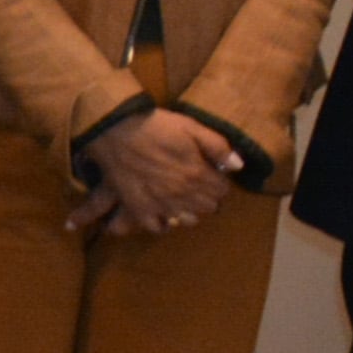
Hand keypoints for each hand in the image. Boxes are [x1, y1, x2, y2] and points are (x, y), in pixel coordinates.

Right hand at [70, 108, 245, 235]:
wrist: (113, 130)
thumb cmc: (155, 126)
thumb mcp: (191, 127)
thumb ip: (218, 146)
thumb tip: (238, 166)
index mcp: (197, 174)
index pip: (222, 190)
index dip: (218, 181)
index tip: (210, 173)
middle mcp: (182, 194)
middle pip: (208, 207)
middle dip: (207, 196)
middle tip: (197, 184)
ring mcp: (160, 203)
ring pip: (188, 220)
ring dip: (189, 210)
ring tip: (181, 199)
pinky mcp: (139, 208)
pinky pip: (157, 227)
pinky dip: (163, 223)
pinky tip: (163, 213)